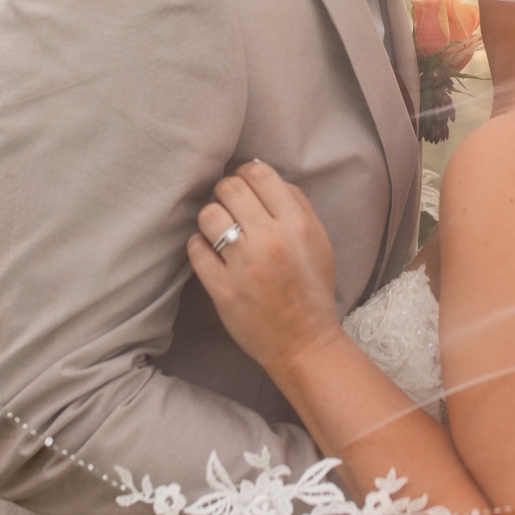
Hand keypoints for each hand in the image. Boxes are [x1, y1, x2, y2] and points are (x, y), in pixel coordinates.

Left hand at [185, 160, 340, 376]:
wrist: (304, 342)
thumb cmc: (311, 288)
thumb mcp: (319, 240)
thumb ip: (296, 203)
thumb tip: (262, 173)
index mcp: (297, 225)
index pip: (259, 173)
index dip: (246, 175)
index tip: (245, 189)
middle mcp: (270, 241)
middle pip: (228, 188)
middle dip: (226, 194)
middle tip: (231, 210)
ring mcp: (244, 266)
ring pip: (208, 215)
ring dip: (211, 220)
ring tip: (220, 234)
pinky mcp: (222, 289)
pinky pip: (195, 248)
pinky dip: (199, 248)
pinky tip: (212, 255)